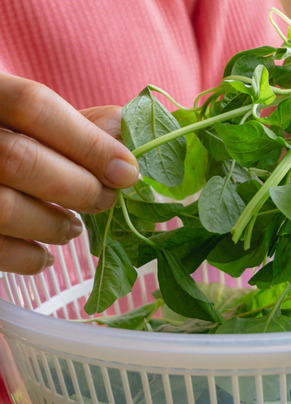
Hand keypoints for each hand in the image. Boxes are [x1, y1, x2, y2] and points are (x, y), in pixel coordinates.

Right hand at [0, 72, 138, 274]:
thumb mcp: (23, 117)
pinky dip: (27, 258)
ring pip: (4, 208)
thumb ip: (73, 122)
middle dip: (79, 187)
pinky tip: (43, 255)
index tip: (127, 171)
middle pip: (21, 160)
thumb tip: (127, 130)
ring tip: (72, 228)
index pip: (33, 106)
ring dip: (53, 225)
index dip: (88, 142)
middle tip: (105, 200)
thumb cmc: (3, 138)